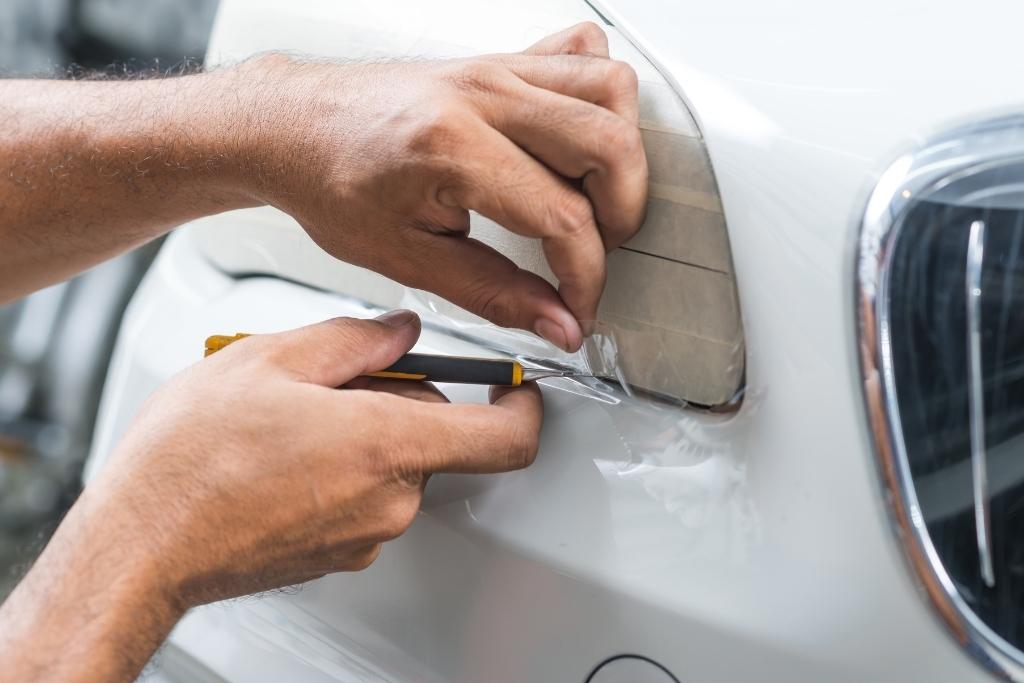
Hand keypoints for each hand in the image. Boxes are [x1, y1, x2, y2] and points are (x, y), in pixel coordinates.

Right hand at [97, 310, 541, 603]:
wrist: (141, 544)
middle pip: (438, 437)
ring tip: (294, 420)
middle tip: (336, 380)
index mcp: (387, 444)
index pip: (505, 438)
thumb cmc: (190, 459)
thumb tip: (401, 329)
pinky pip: (368, 499)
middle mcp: (389, 500)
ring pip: (398, 465)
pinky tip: (286, 457)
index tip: (515, 384)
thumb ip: (354, 338)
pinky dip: (346, 470)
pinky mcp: (340, 555)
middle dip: (402, 398)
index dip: (523, 406)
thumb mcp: (270, 359)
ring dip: (366, 433)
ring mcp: (366, 535)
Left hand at [238, 23, 647, 350]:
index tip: (579, 306)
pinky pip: (578, 51)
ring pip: (609, 87)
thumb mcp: (404, 257)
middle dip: (622, 214)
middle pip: (608, 143)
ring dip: (621, 152)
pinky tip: (574, 138)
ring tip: (594, 198)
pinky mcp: (497, 59)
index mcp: (452, 147)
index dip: (585, 276)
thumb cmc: (331, 182)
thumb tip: (556, 321)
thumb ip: (492, 292)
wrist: (293, 127)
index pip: (562, 217)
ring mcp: (493, 68)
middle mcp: (482, 95)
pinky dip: (596, 94)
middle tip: (595, 251)